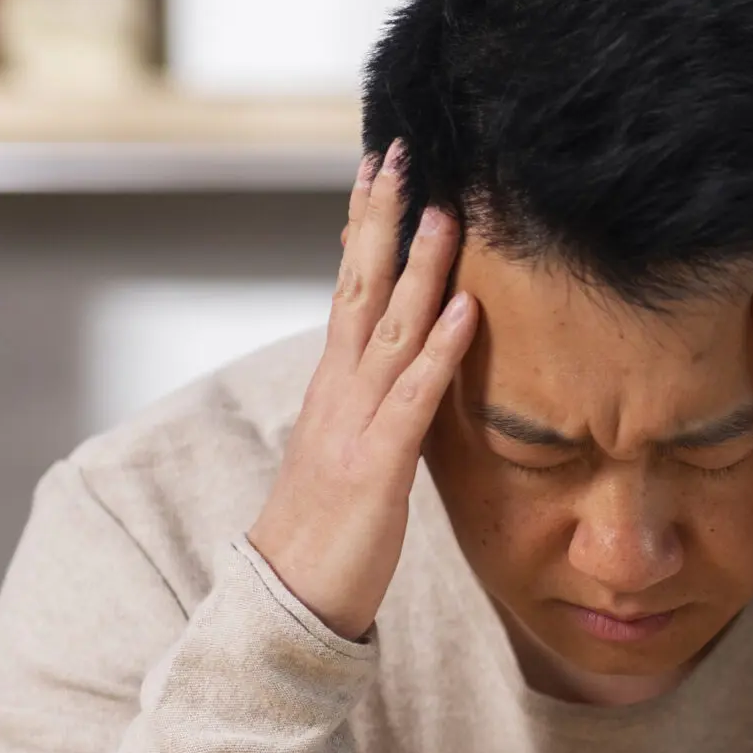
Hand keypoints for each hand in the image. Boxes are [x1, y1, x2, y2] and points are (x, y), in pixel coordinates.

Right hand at [248, 142, 476, 639]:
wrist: (289, 602)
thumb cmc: (329, 534)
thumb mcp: (354, 453)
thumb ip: (374, 406)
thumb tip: (399, 369)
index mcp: (335, 386)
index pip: (349, 288)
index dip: (365, 227)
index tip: (380, 168)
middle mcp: (338, 391)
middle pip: (358, 286)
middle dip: (379, 217)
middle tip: (398, 150)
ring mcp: (354, 424)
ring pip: (388, 328)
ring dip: (417, 267)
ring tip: (444, 210)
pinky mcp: (377, 465)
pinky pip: (414, 398)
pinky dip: (438, 350)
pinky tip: (463, 310)